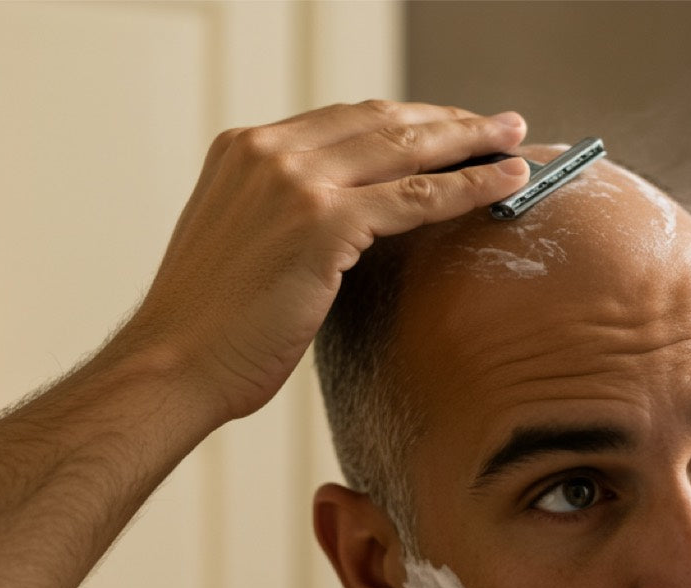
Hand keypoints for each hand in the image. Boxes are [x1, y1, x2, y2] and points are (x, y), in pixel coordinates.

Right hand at [121, 101, 529, 422]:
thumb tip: (349, 226)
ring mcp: (295, 181)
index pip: (346, 120)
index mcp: (245, 149)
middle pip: (382, 120)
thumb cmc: (210, 329)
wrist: (173, 365)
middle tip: (501, 124)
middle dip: (449, 120)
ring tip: (517, 141)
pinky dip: (470, 187)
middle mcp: (268, 151)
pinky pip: (417, 197)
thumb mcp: (245, 246)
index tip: (448, 126)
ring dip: (472, 141)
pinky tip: (506, 183)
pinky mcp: (323, 221)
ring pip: (407, 148)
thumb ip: (287, 217)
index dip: (407, 120)